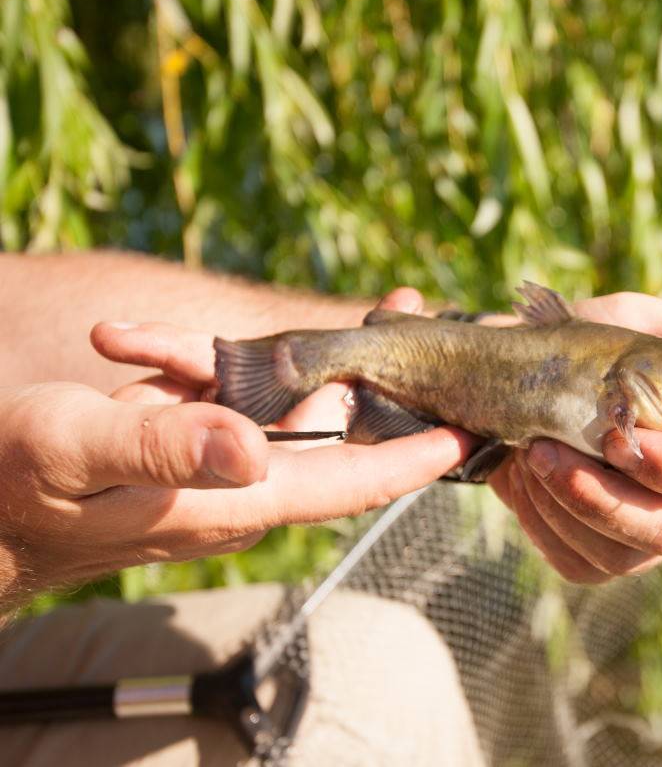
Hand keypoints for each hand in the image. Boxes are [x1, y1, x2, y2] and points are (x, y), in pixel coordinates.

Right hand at [0, 289, 473, 609]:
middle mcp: (236, 483)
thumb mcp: (77, 454)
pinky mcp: (185, 437)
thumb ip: (164, 450)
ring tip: (394, 306)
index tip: (471, 433)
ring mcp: (213, 460)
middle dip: (393, 384)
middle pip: (339, 435)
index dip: (413, 461)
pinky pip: (241, 392)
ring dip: (339, 358)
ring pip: (297, 406)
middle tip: (436, 327)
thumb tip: (255, 453)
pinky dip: (255, 354)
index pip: (346, 484)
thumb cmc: (12, 488)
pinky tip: (273, 322)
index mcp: (229, 500)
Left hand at [488, 293, 661, 583]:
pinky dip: (544, 520)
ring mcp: (644, 539)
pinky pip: (579, 563)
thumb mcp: (646, 326)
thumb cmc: (586, 347)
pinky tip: (525, 478)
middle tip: (551, 451)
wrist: (506, 377)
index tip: (625, 435)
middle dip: (610, 498)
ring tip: (532, 451)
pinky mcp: (596, 559)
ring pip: (624, 553)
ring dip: (566, 502)